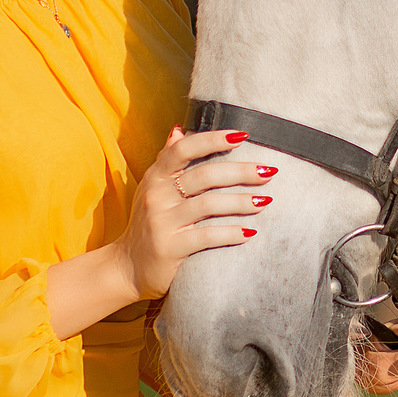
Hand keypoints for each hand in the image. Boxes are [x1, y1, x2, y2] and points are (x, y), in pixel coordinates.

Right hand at [119, 127, 275, 303]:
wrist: (128, 267)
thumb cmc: (149, 223)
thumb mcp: (152, 188)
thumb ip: (167, 159)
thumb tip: (179, 130)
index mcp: (156, 176)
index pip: (184, 149)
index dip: (213, 139)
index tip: (243, 136)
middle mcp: (157, 195)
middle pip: (204, 175)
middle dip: (241, 172)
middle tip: (269, 171)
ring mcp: (162, 222)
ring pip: (209, 205)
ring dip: (242, 202)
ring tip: (265, 201)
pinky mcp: (169, 248)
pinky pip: (206, 236)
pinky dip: (231, 233)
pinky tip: (250, 232)